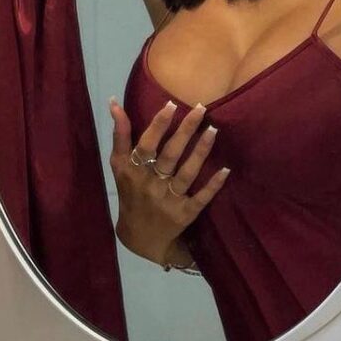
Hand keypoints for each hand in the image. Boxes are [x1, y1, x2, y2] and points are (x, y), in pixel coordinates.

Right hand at [108, 96, 228, 267]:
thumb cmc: (130, 192)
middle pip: (169, 155)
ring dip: (200, 152)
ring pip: (186, 174)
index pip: (146, 145)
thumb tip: (114, 103)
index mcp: (132, 171)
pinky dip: (213, 185)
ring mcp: (168, 201)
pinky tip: (225, 170)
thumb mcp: (119, 165)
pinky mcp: (185, 215)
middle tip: (201, 108)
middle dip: (184, 131)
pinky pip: (200, 198)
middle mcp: (150, 185)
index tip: (172, 105)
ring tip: (213, 130)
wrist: (139, 236)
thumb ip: (120, 135)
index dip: (158, 125)